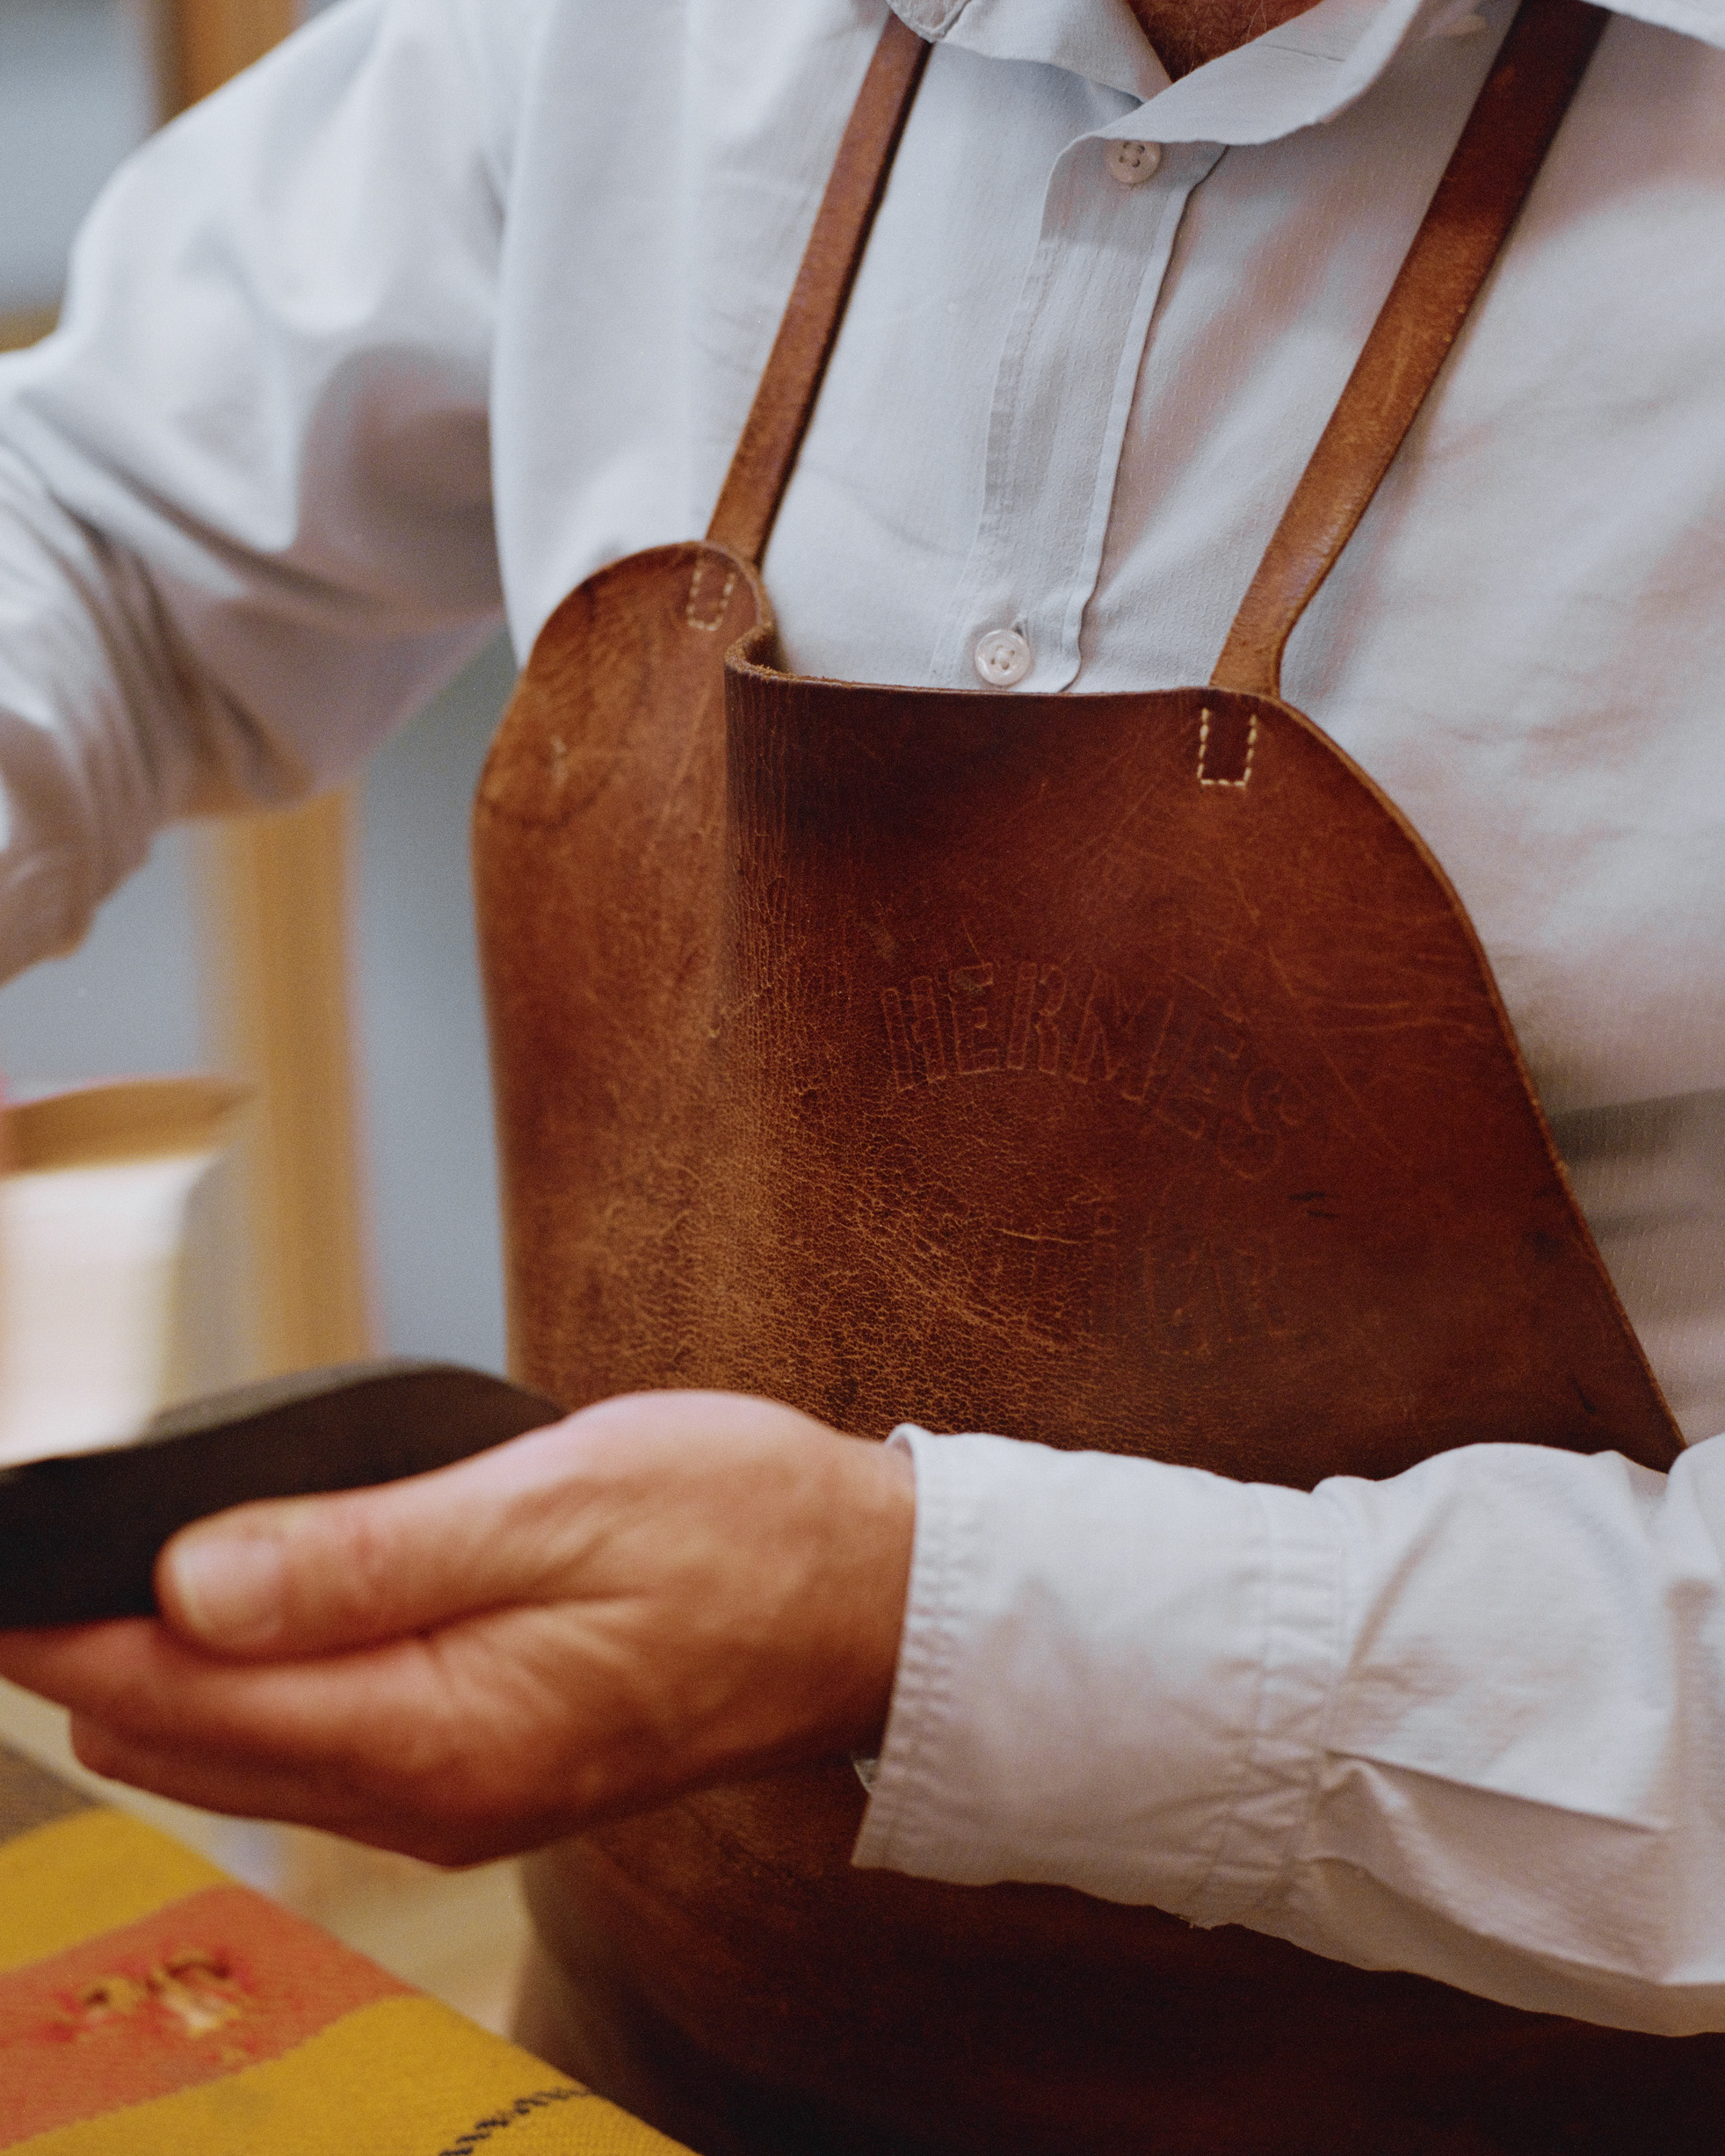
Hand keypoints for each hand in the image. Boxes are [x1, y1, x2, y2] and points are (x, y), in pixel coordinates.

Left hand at [0, 1392, 914, 1864]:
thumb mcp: (556, 1505)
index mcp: (438, 1732)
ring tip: (119, 1553)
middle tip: (47, 1537)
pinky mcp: (479, 1768)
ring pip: (235, 1746)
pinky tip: (248, 1599)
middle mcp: (426, 1796)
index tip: (0, 1553)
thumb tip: (189, 1582)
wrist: (869, 1602)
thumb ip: (367, 1556)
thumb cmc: (740, 1531)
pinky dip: (246, 1678)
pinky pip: (310, 1740)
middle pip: (178, 1739)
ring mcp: (452, 1795)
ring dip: (161, 1661)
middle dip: (89, 1645)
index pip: (173, 1695)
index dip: (58, 1622)